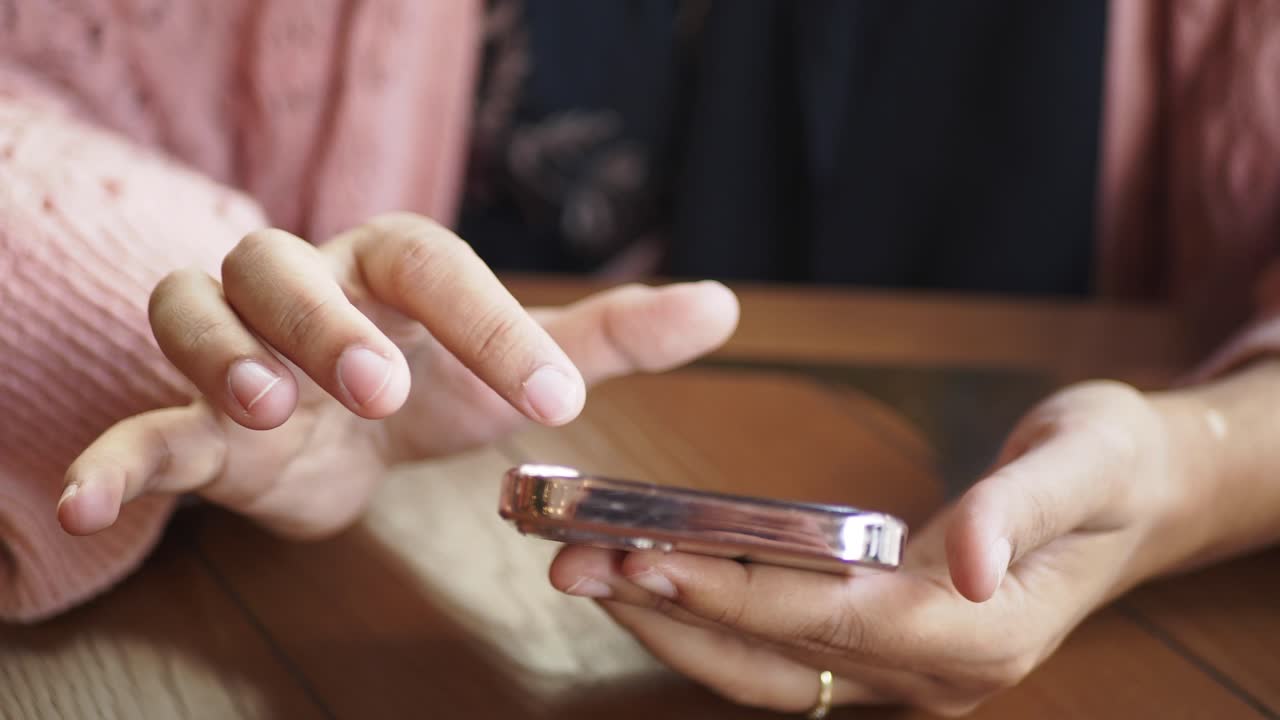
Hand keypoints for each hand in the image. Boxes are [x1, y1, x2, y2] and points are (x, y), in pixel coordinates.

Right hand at [58, 213, 738, 538]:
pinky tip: (93, 506)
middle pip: (284, 266)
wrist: (349, 426)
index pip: (435, 267)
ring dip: (224, 357)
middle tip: (382, 384)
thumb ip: (613, 335)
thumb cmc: (440, 376)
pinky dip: (113, 460)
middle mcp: (305, 290)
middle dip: (323, 319)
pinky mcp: (196, 426)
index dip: (493, 322)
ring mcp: (240, 353)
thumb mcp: (522, 359)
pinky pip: (140, 424)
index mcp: (391, 268)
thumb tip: (724, 304)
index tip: (559, 400)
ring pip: (196, 315)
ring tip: (269, 411)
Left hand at [549, 380, 1192, 715]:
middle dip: (674, 613)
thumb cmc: (1112, 465)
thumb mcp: (1085, 463)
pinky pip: (779, 652)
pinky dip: (709, 619)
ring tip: (591, 571)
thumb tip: (968, 564)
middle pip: (780, 656)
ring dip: (674, 623)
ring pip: (766, 667)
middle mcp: (937, 675)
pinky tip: (654, 581)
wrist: (1139, 493)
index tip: (652, 558)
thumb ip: (1021, 509)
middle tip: (580, 562)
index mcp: (983, 634)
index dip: (739, 593)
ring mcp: (907, 672)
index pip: (836, 619)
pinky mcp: (883, 649)